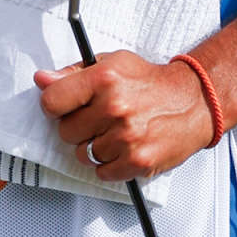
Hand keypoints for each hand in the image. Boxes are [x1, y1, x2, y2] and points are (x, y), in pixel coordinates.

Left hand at [34, 50, 215, 178]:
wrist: (194, 101)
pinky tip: (124, 148)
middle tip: (100, 119)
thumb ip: (73, 74)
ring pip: (83, 155)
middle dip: (79, 127)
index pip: (51, 102)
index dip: (55, 106)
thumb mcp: (113, 64)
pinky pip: (102, 173)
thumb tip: (42, 79)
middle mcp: (115, 108)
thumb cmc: (150, 83)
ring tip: (115, 133)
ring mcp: (126, 137)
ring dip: (95, 147)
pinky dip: (110, 165)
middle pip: (66, 132)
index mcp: (104, 79)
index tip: (66, 107)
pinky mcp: (138, 161)